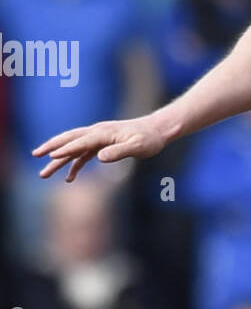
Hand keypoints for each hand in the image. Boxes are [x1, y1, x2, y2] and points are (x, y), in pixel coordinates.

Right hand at [33, 114, 169, 180]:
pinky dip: (74, 165)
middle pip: (69, 140)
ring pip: (73, 148)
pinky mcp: (102, 145)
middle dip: (51, 148)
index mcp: (103, 133)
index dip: (66, 149)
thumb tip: (100, 158)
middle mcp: (97, 133)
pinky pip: (83, 155)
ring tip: (43, 173)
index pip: (81, 141)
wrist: (157, 130)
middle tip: (35, 156)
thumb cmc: (149, 139)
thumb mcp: (138, 147)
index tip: (51, 157)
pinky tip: (68, 178)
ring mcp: (98, 139)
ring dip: (58, 160)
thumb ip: (119, 152)